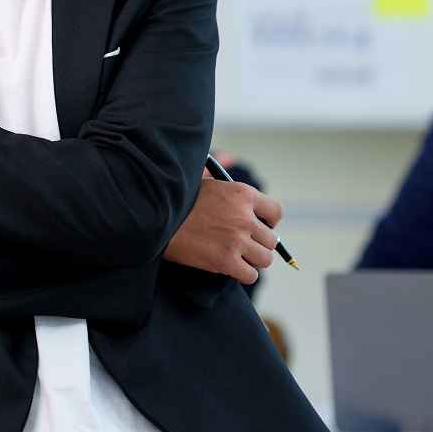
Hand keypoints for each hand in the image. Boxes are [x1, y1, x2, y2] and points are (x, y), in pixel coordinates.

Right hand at [164, 178, 282, 284]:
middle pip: (270, 240)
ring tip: (237, 257)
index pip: (276, 212)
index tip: (260, 225)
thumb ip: (222, 173)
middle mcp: (245, 217)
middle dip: (258, 243)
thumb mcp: (203, 179)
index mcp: (243, 194)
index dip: (269, 221)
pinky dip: (242, 274)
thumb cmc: (178, 200)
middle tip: (241, 244)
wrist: (156, 219)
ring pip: (264, 259)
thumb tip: (231, 156)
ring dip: (252, 260)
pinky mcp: (226, 261)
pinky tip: (229, 267)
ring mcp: (237, 240)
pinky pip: (250, 275)